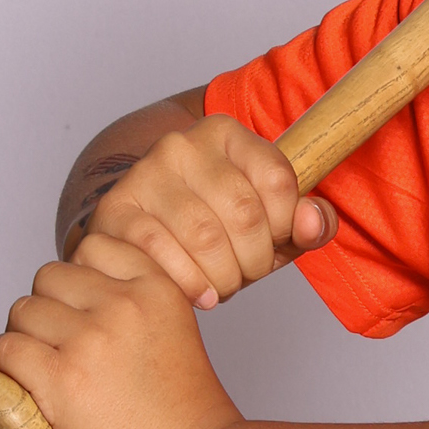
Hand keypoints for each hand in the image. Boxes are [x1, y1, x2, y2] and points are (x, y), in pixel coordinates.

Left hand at [0, 234, 241, 428]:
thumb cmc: (191, 423)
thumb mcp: (177, 340)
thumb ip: (140, 319)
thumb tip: (86, 317)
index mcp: (159, 290)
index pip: (94, 246)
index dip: (78, 277)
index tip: (79, 308)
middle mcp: (124, 305)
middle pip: (48, 278)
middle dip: (46, 309)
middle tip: (53, 349)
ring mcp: (90, 340)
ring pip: (21, 313)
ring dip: (20, 338)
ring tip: (33, 370)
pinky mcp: (60, 379)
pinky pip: (4, 350)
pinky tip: (11, 383)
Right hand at [74, 116, 336, 306]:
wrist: (142, 229)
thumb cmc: (215, 227)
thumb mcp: (271, 223)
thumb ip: (307, 222)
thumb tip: (313, 221)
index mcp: (226, 134)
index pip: (277, 180)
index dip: (286, 225)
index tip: (275, 242)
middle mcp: (183, 144)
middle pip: (243, 212)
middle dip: (255, 259)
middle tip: (247, 274)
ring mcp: (145, 173)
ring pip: (204, 235)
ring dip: (224, 276)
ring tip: (223, 285)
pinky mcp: (116, 209)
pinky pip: (161, 250)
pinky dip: (189, 282)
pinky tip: (199, 294)